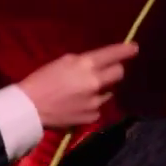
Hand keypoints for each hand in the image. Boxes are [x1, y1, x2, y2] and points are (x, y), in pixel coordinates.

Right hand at [17, 43, 138, 129]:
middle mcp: (95, 82)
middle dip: (114, 70)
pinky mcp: (92, 116)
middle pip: (119, 73)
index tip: (134, 48)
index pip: (114, 54)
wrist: (30, 108)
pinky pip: (98, 107)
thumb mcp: (63, 62)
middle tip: (105, 71)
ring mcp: (95, 102)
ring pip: (109, 92)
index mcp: (86, 64)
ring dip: (100, 89)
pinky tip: (78, 104)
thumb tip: (98, 63)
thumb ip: (84, 62)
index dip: (126, 50)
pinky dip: (92, 105)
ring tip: (83, 91)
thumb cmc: (42, 80)